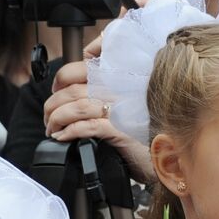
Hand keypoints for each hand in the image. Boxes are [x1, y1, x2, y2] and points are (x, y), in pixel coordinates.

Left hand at [42, 60, 153, 181]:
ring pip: (75, 106)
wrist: (169, 151)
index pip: (80, 67)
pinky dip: (69, 131)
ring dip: (57, 119)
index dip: (61, 79)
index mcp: (119, 76)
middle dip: (52, 104)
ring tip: (53, 129)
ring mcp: (120, 108)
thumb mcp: (131, 96)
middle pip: (72, 89)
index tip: (56, 90)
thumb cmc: (147, 125)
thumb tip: (85, 72)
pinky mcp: (120, 130)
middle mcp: (119, 88)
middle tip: (49, 118)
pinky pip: (86, 127)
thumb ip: (111, 80)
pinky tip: (63, 137)